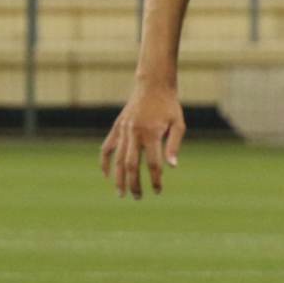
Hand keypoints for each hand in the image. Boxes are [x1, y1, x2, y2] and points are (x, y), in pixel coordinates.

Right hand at [101, 81, 185, 197]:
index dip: (156, 180)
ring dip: (119, 179)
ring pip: (118, 160)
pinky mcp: (117, 127)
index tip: (158, 191)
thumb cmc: (169, 105)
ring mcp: (123, 131)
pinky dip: (105, 162)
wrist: (153, 84)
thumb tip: (172, 167)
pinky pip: (107, 148)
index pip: (154, 164)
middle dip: (134, 184)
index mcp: (152, 133)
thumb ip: (174, 145)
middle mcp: (135, 133)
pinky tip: (106, 175)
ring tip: (121, 194)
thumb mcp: (178, 124)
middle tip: (137, 198)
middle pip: (132, 166)